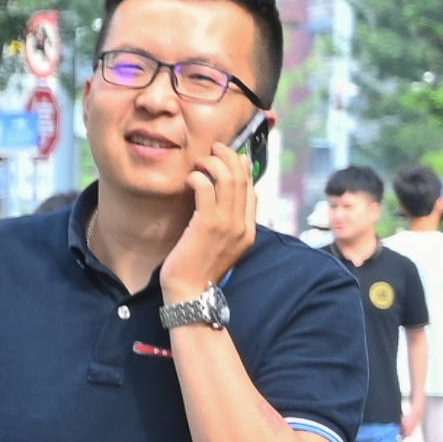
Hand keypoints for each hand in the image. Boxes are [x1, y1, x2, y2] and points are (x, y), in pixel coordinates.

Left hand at [163, 142, 259, 303]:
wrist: (190, 293)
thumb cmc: (198, 270)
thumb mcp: (220, 246)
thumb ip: (225, 224)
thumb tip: (218, 200)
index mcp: (248, 231)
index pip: (252, 190)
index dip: (242, 168)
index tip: (229, 156)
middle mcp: (242, 226)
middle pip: (243, 179)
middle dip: (229, 157)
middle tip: (214, 148)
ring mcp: (227, 225)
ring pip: (227, 180)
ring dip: (213, 163)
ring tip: (199, 160)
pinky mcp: (207, 224)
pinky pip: (206, 189)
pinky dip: (198, 177)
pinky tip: (190, 178)